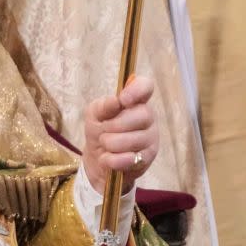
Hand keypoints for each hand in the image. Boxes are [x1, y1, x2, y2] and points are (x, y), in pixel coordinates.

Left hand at [81, 75, 157, 194]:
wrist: (97, 157)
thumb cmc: (99, 129)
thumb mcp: (95, 114)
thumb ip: (104, 106)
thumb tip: (116, 101)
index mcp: (135, 100)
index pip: (146, 86)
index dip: (137, 90)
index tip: (123, 100)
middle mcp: (148, 117)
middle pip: (142, 115)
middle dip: (115, 124)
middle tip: (103, 129)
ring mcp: (151, 138)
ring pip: (134, 139)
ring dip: (110, 143)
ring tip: (104, 144)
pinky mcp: (147, 158)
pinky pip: (130, 159)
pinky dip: (112, 159)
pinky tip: (107, 158)